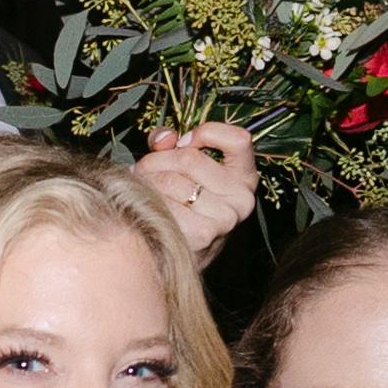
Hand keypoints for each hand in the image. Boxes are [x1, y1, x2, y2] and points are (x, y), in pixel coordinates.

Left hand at [133, 122, 256, 261]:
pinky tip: (147, 207)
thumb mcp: (183, 169)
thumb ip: (171, 146)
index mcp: (244, 176)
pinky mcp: (205, 234)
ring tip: (142, 189)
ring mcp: (226, 217)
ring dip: (147, 181)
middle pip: (190, 158)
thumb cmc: (181, 205)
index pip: (238, 139)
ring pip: (173, 180)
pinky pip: (165, 204)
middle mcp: (242, 197)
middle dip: (157, 160)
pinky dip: (149, 203)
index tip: (184, 142)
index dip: (206, 133)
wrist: (177, 254)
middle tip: (144, 170)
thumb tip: (165, 138)